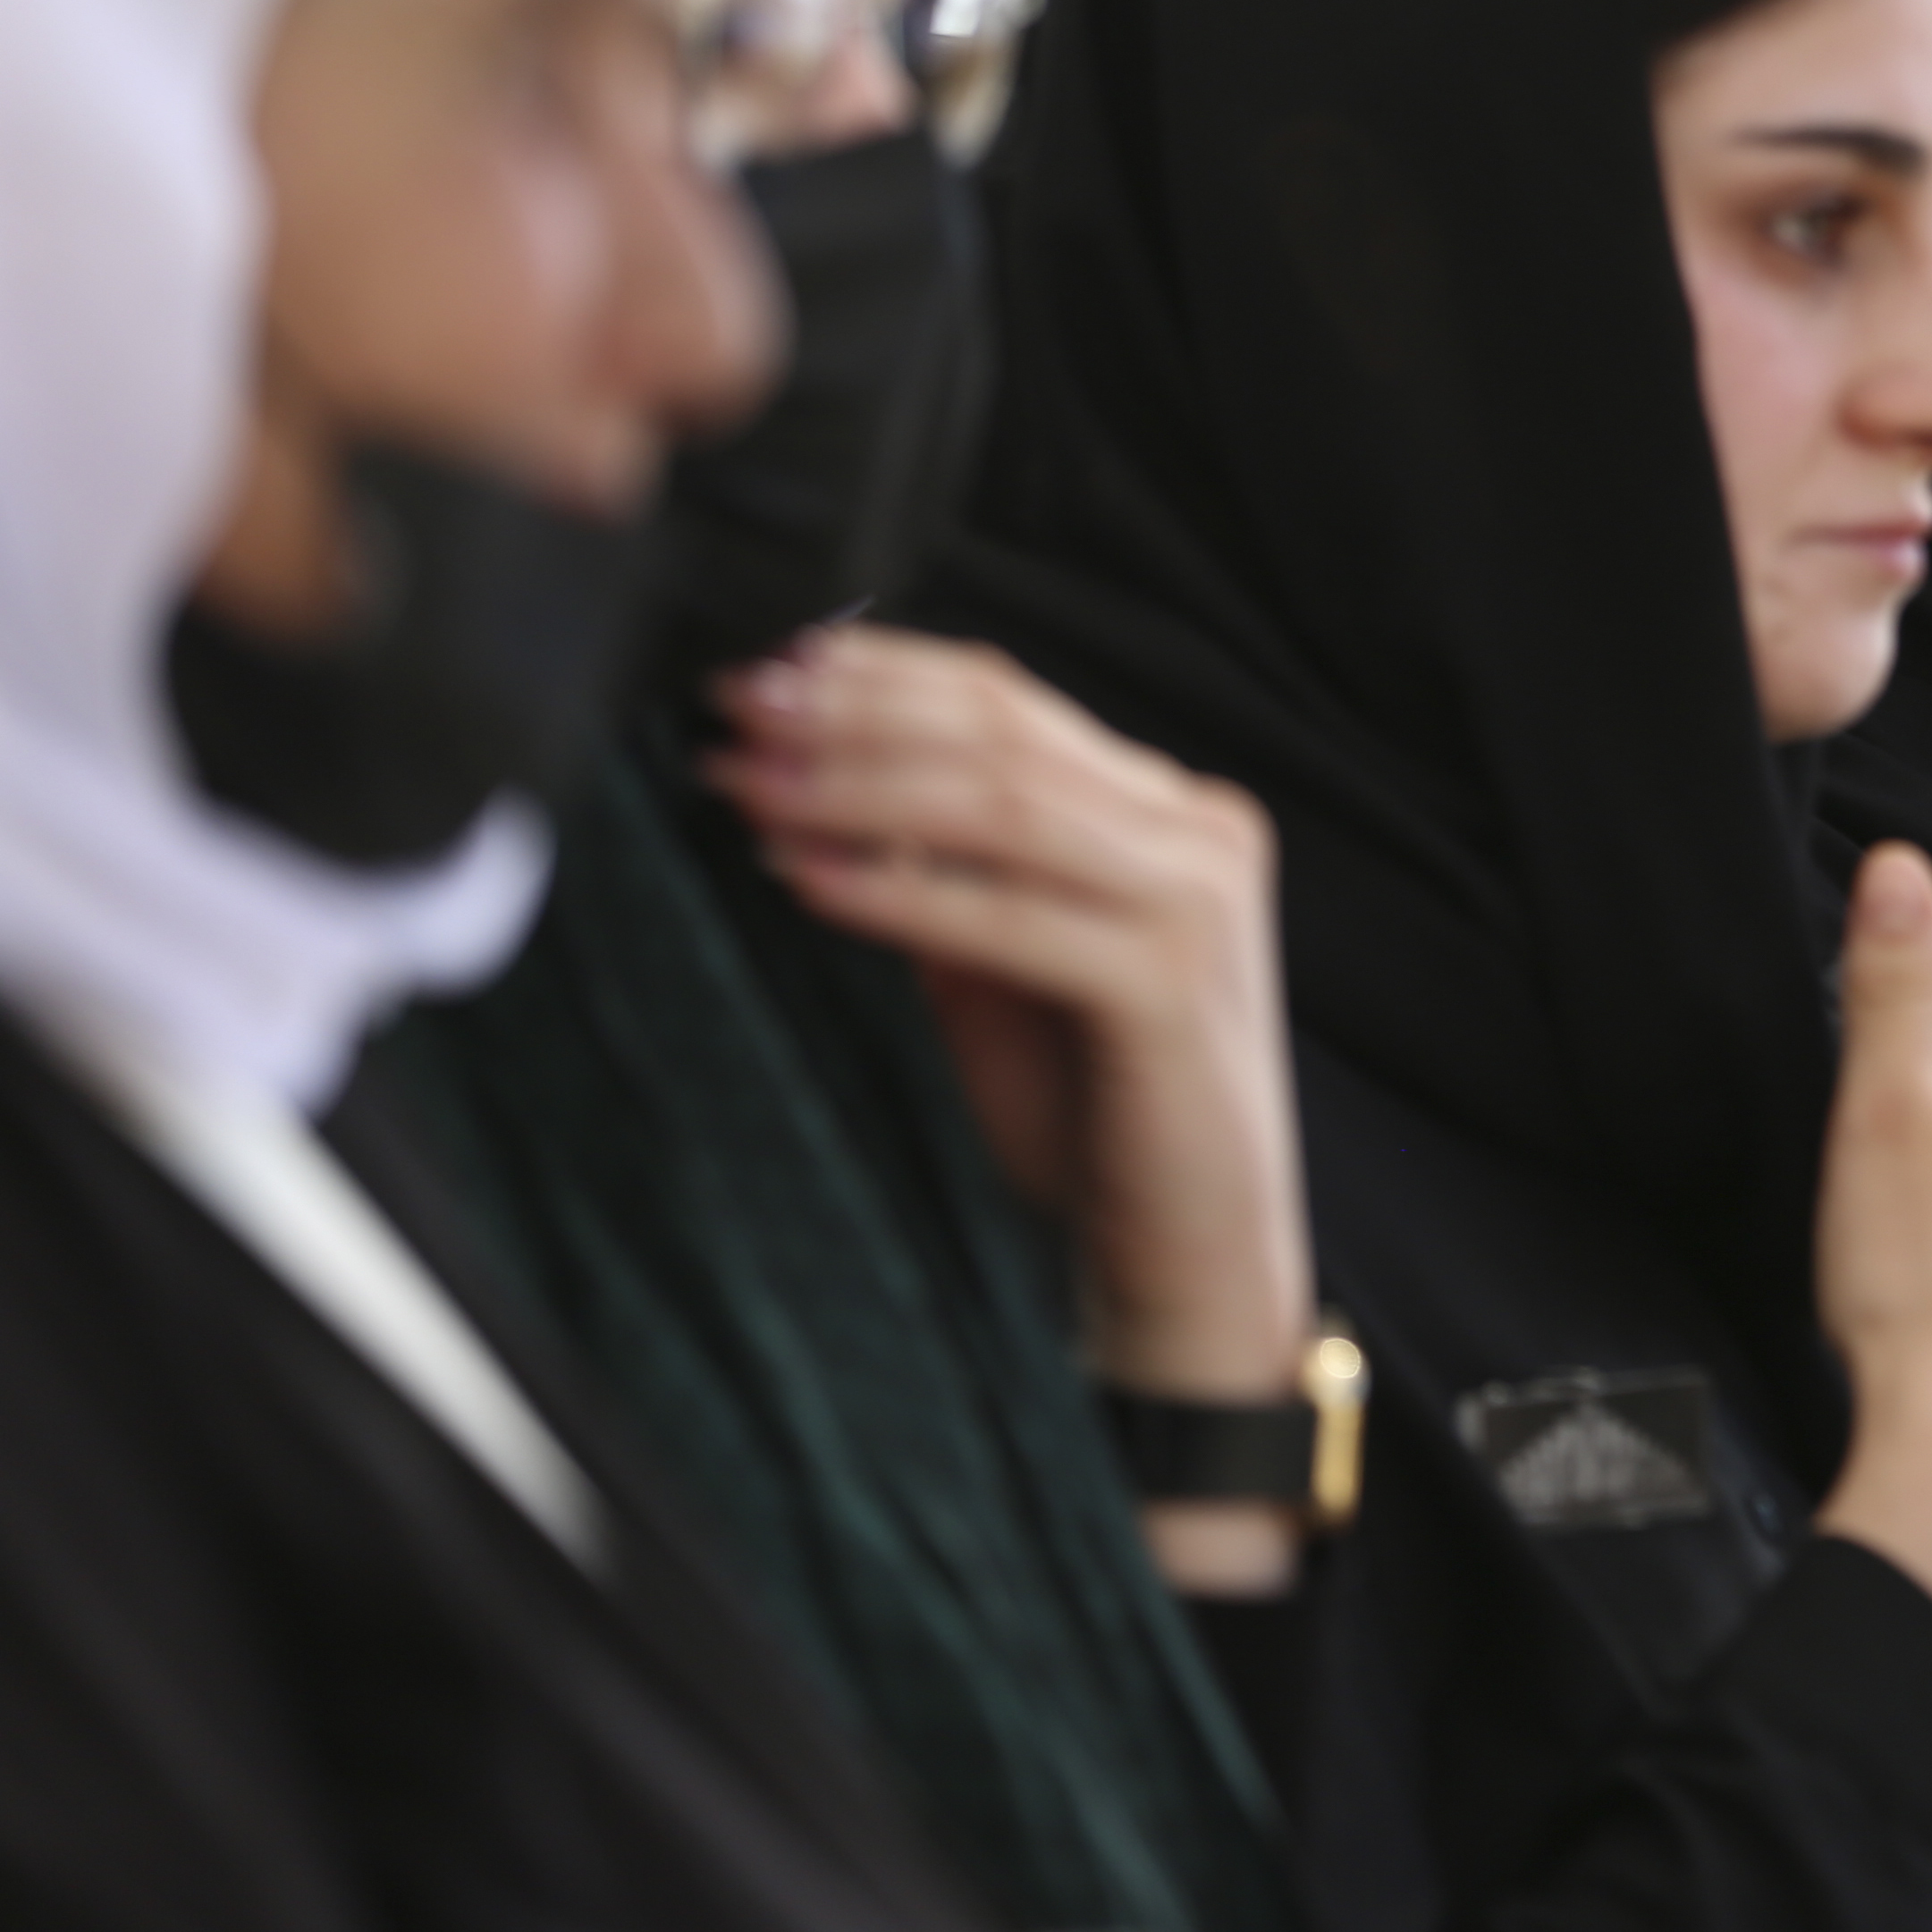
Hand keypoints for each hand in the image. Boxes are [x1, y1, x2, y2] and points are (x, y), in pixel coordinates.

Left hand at [702, 628, 1310, 1589]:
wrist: (1189, 1264)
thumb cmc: (1097, 1123)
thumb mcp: (1005, 970)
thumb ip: (949, 873)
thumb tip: (815, 782)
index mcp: (1172, 814)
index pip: (1011, 699)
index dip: (878, 671)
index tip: (759, 668)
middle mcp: (1201, 834)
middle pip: (1003, 730)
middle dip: (850, 711)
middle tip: (730, 708)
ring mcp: (1198, 904)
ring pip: (1005, 802)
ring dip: (854, 785)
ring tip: (746, 786)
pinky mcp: (1170, 984)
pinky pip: (1010, 914)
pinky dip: (900, 889)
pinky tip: (805, 878)